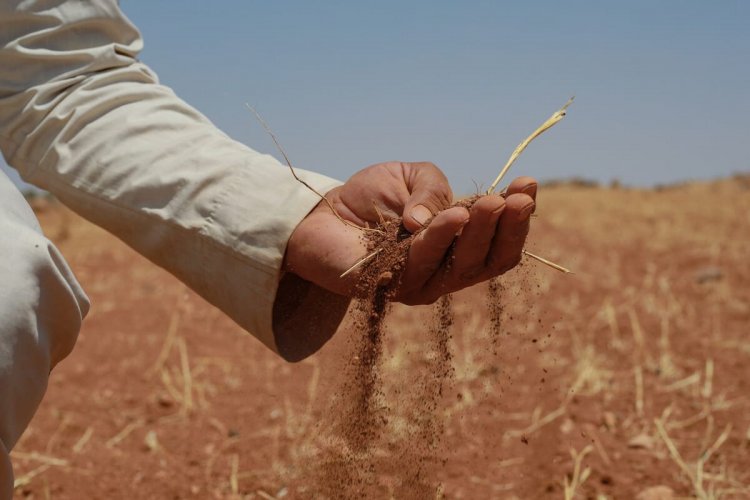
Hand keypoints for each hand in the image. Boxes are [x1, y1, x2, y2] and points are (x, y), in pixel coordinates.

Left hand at [284, 161, 536, 304]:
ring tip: (489, 204)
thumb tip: (440, 216)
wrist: (317, 214)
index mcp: (457, 249)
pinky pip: (419, 265)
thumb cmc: (370, 198)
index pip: (498, 244)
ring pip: (458, 266)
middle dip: (504, 228)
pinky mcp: (387, 288)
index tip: (529, 186)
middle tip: (514, 198)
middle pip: (486, 261)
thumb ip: (433, 189)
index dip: (518, 220)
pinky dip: (437, 239)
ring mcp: (418, 285)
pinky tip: (452, 216)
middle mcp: (443, 272)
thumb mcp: (410, 177)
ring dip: (476, 233)